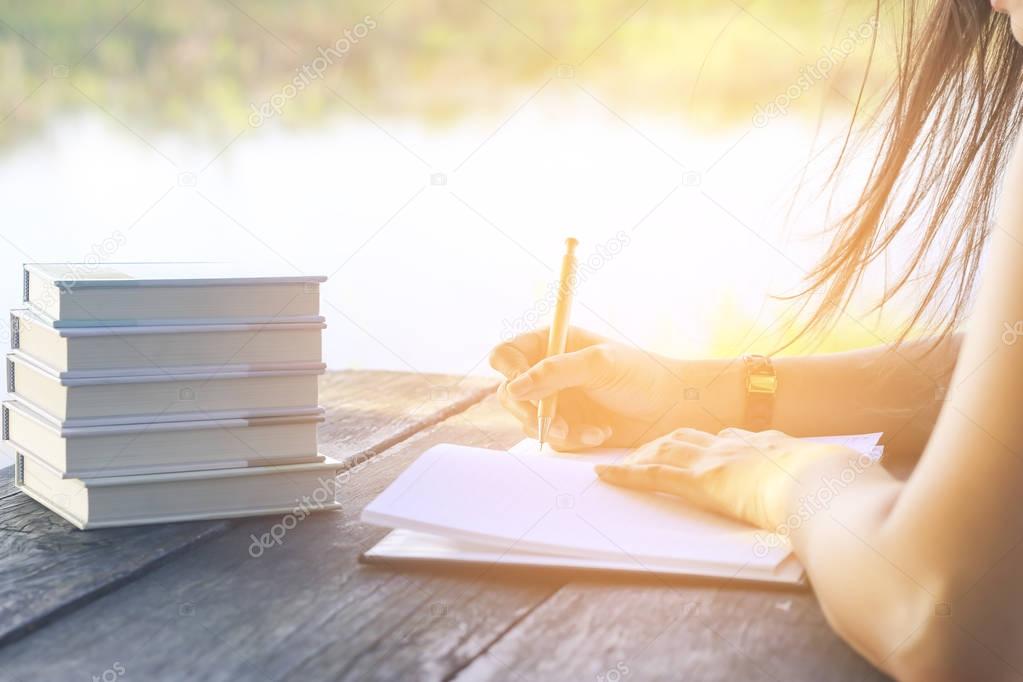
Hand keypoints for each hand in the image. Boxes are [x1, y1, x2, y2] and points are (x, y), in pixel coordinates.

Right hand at [489, 327, 686, 450]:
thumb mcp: (599, 364)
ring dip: (558, 429)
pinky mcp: (566, 426)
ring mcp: (555, 400)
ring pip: (529, 421)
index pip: (508, 354)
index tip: (521, 388)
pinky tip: (600, 433)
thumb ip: (555, 371)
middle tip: (555, 425)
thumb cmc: (641, 375)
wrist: (671, 409)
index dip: (507, 370)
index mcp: (552, 344)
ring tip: (592, 430)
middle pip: (510, 393)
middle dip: (531, 412)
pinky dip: (573, 439)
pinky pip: (552, 439)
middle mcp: (548, 371)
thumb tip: (513, 388)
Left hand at [595, 427, 859, 529]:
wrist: (835, 482)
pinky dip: (626, 474)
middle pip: (691, 437)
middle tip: (645, 450)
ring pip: (667, 450)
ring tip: (620, 464)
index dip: (710, 442)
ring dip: (640, 456)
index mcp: (774, 445)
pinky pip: (655, 475)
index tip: (703, 447)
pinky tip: (604, 475)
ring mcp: (720, 459)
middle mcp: (741, 445)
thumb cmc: (846, 488)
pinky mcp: (705, 480)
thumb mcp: (842, 484)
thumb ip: (835, 486)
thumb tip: (851, 498)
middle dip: (665, 442)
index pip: (733, 438)